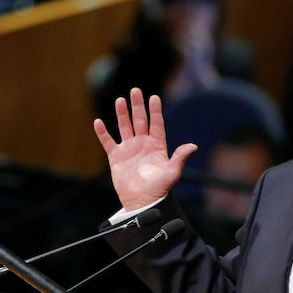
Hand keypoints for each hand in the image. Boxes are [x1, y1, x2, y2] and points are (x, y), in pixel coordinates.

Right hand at [93, 88, 197, 210]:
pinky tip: (98, 122)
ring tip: (120, 100)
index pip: (156, 124)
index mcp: (157, 146)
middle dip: (137, 106)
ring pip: (124, 127)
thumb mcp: (172, 172)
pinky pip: (108, 142)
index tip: (154, 97)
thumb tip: (193, 146)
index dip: (155, 111)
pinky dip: (103, 133)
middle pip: (140, 120)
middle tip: (135, 90)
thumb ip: (180, 157)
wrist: (142, 202)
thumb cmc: (159, 189)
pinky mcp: (116, 157)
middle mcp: (142, 144)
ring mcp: (129, 149)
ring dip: (122, 114)